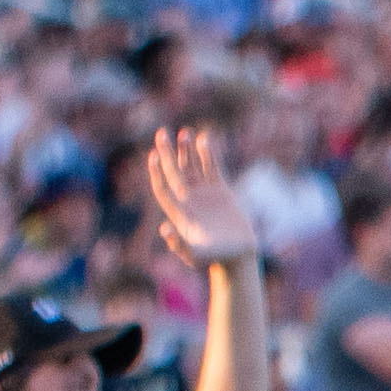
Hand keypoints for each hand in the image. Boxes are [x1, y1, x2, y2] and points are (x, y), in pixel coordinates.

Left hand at [144, 126, 256, 266]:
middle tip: (161, 133)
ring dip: (186, 150)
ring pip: (192, 166)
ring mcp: (204, 193)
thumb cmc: (214, 257)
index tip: (153, 156)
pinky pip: (213, 167)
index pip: (163, 188)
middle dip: (167, 153)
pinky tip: (205, 139)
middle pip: (174, 171)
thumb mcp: (195, 256)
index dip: (156, 172)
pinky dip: (209, 154)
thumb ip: (179, 246)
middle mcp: (189, 199)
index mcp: (179, 212)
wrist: (237, 254)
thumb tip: (164, 228)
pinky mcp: (221, 190)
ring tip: (185, 133)